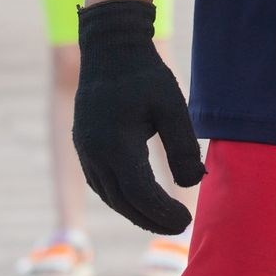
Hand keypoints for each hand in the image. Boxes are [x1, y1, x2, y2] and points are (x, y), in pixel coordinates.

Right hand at [72, 0, 204, 233]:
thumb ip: (182, 146)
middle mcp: (94, 153)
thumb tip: (193, 182)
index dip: (163, 213)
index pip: (140, 194)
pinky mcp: (83, 145)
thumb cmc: (145, 75)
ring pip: (109, 195)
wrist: (110, 48)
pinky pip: (101, 182)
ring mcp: (84, 150)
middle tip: (180, 227)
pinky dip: (121, 196)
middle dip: (151, 220)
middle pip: (123, 202)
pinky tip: (140, 198)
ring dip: (135, 211)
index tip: (187, 220)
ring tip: (163, 219)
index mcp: (116, 145)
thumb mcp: (172, 107)